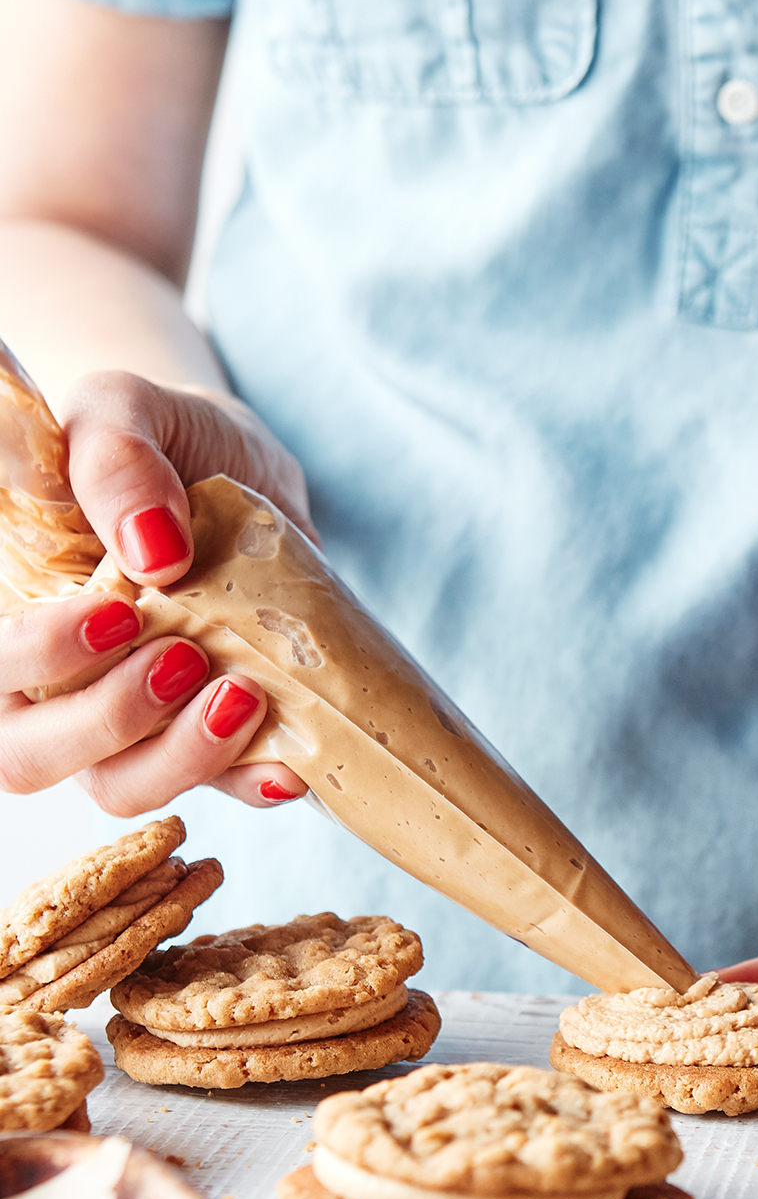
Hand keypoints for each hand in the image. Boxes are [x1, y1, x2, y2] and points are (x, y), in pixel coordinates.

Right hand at [0, 369, 315, 812]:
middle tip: (184, 657)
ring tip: (245, 694)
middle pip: (30, 757)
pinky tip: (288, 766)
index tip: (115, 611)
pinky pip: (219, 787)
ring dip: (183, 758)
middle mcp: (53, 681)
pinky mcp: (207, 734)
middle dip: (108, 722)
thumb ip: (116, 459)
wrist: (238, 463)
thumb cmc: (160, 437)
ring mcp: (130, 720)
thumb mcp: (127, 410)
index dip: (37, 659)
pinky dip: (252, 783)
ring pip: (122, 786)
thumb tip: (154, 551)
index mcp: (12, 610)